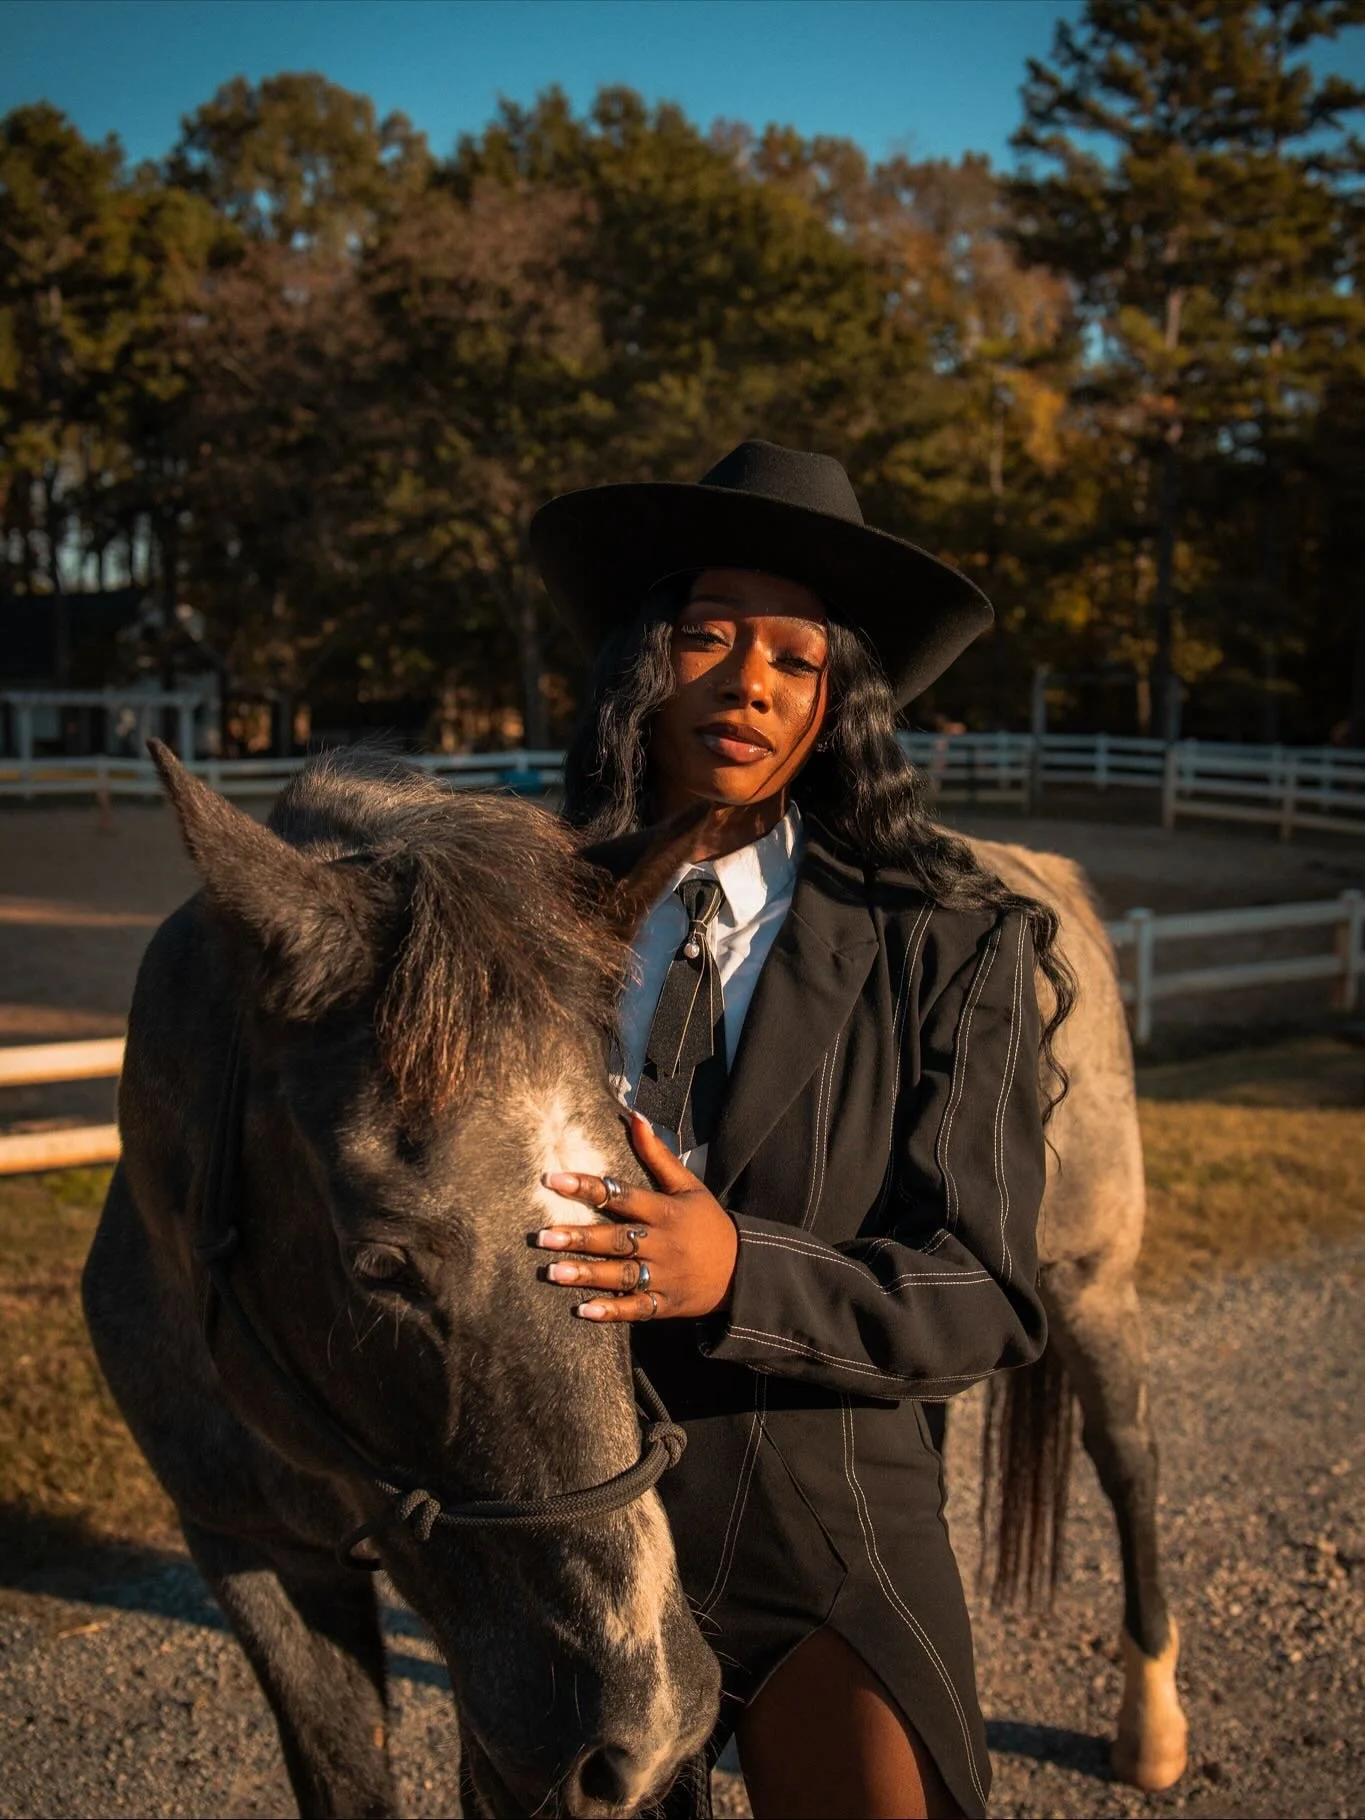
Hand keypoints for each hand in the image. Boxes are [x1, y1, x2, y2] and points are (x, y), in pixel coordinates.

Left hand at [535, 1109, 737, 1321]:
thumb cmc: (707, 1221)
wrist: (743, 1269)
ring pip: (621, 1275)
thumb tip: (635, 1116)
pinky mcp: (665, 1303)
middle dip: (579, 1238)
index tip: (553, 1180)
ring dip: (587, 1274)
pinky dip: (611, 1311)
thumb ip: (657, 1154)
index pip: (622, 1196)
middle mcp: (663, 1244)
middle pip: (616, 1239)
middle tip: (543, 1236)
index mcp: (665, 1211)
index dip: (588, 1187)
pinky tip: (584, 1310)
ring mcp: (664, 1276)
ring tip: (553, 1271)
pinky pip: (636, 1308)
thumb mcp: (688, 1185)